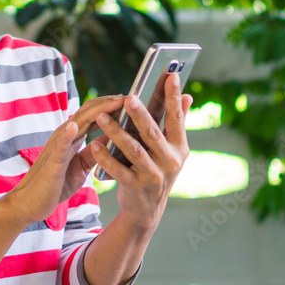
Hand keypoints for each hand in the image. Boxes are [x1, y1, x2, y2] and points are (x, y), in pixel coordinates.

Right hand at [6, 94, 123, 225]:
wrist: (30, 203)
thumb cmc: (55, 184)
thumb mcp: (81, 166)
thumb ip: (94, 152)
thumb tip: (113, 139)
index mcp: (71, 137)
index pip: (92, 114)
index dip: (110, 106)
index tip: (128, 100)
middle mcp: (64, 136)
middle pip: (88, 112)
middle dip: (108, 103)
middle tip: (128, 96)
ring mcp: (57, 147)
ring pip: (77, 123)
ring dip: (96, 112)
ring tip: (113, 101)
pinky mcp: (52, 162)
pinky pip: (59, 146)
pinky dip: (67, 135)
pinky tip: (75, 126)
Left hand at [87, 73, 193, 227]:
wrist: (148, 209)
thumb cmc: (158, 169)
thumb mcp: (172, 149)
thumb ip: (178, 121)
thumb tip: (189, 95)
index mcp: (180, 147)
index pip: (177, 118)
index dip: (174, 97)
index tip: (171, 75)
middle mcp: (170, 161)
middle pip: (153, 133)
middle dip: (141, 114)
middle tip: (129, 97)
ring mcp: (153, 175)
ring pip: (133, 150)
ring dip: (116, 133)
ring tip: (101, 117)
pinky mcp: (136, 187)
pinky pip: (118, 170)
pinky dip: (106, 157)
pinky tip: (95, 144)